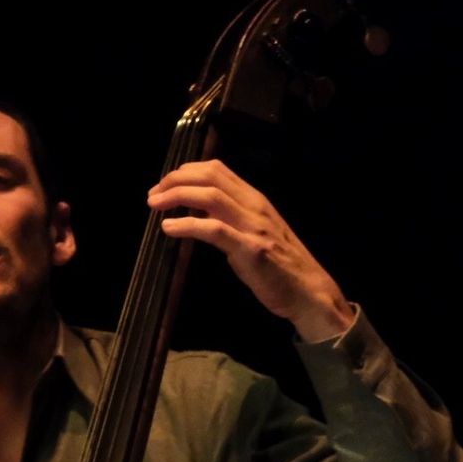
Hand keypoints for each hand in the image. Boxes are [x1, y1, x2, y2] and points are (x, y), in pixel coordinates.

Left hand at [148, 160, 354, 342]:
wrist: (309, 291)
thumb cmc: (280, 266)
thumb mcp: (255, 233)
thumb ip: (231, 219)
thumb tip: (197, 212)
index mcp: (255, 200)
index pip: (217, 170)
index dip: (186, 172)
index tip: (165, 184)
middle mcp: (254, 206)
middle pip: (209, 176)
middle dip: (175, 180)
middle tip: (153, 194)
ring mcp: (253, 226)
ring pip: (210, 197)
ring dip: (176, 197)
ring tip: (155, 205)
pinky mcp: (250, 249)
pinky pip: (213, 230)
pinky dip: (187, 225)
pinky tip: (169, 228)